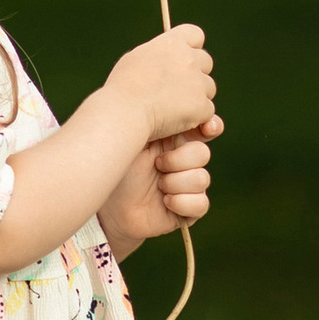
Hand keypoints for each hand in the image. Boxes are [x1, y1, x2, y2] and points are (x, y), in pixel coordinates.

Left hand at [97, 126, 217, 256]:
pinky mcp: (187, 210)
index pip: (205, 128)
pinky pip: (201, 203)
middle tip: (157, 163)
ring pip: (202, 179)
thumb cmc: (118, 168)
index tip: (207, 127)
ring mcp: (187, 186)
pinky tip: (164, 202)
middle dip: (179, 159)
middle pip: (203, 153)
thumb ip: (161, 121)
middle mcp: (184, 162)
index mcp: (175, 139)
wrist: (107, 205)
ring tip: (156, 185)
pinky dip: (181, 202)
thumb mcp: (137, 138)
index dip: (211, 127)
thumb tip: (186, 109)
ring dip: (175, 182)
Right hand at [103, 23, 215, 143]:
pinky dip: (196, 118)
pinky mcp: (202, 105)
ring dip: (196, 97)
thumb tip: (167, 58)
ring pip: (208, 88)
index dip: (192, 46)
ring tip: (172, 107)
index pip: (195, 35)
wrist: (124, 111)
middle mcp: (189, 59)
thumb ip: (158, 54)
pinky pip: (207, 112)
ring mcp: (198, 82)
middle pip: (206, 62)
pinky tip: (176, 121)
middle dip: (196, 74)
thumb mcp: (137, 58)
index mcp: (172, 43)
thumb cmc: (123, 87)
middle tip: (177, 88)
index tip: (183, 57)